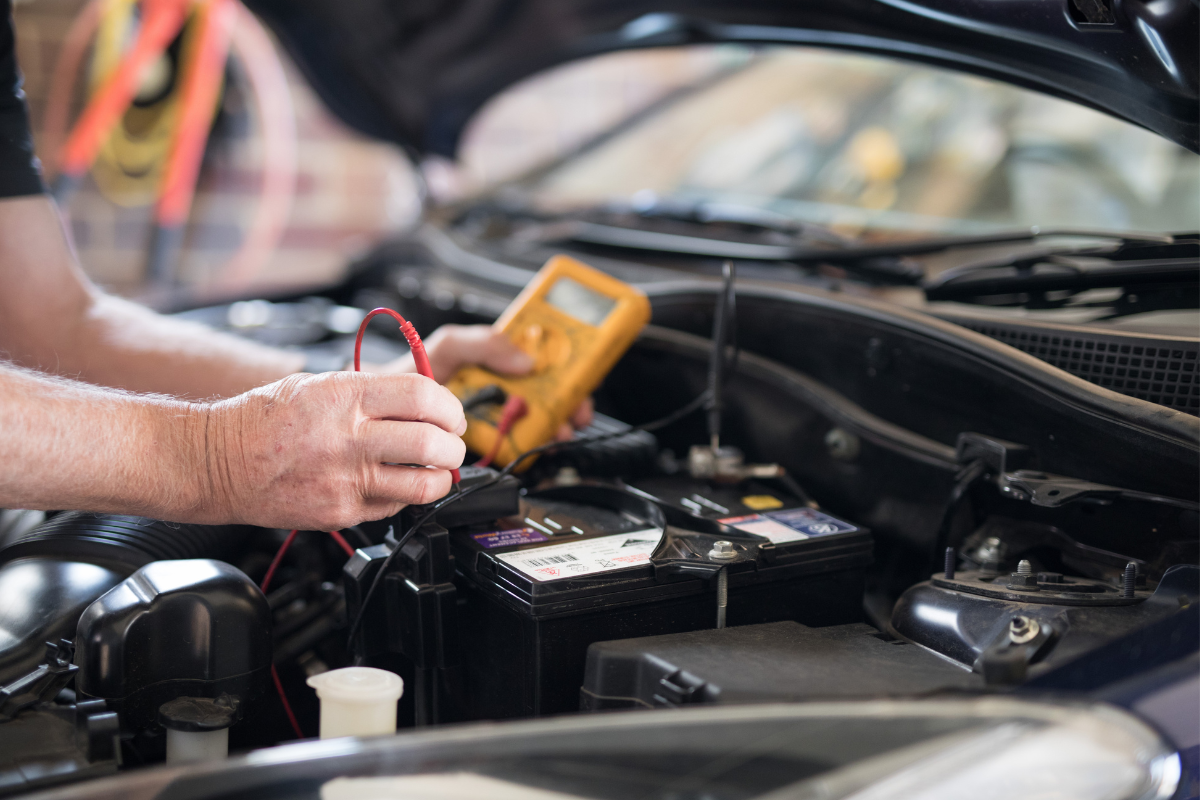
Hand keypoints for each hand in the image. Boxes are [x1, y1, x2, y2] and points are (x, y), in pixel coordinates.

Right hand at [201, 371, 465, 529]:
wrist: (219, 463)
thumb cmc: (266, 419)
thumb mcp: (319, 384)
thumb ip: (371, 390)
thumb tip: (424, 400)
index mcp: (344, 397)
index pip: (422, 396)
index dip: (449, 407)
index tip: (452, 415)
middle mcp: (347, 438)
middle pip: (430, 443)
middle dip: (454, 446)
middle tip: (452, 445)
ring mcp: (344, 479)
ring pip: (423, 484)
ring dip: (441, 478)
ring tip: (437, 470)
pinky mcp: (340, 512)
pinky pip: (393, 507)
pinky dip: (404, 496)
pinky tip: (395, 484)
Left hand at [369, 324, 593, 440]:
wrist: (375, 414)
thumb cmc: (406, 376)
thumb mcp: (445, 348)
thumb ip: (481, 343)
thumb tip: (523, 356)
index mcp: (494, 360)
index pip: (541, 358)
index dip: (566, 366)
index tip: (580, 374)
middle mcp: (498, 388)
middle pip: (548, 394)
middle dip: (569, 402)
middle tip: (576, 409)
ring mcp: (492, 417)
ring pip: (537, 423)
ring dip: (555, 426)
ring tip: (559, 428)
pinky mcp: (483, 446)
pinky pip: (515, 447)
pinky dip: (532, 447)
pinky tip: (538, 444)